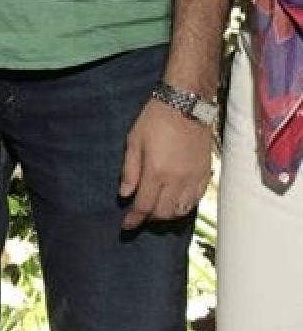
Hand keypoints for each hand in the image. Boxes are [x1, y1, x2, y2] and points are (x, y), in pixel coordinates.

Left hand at [118, 97, 213, 229]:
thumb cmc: (155, 120)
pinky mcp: (205, 174)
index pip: (144, 206)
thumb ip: (129, 171)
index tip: (126, 225)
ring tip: (156, 209)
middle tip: (140, 215)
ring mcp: (194, 178)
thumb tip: (125, 195)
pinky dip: (184, 206)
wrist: (186, 105)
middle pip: (163, 213)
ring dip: (167, 215)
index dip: (134, 219)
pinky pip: (196, 200)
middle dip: (149, 218)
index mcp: (156, 171)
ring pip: (181, 210)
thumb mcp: (133, 142)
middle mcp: (177, 179)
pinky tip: (175, 201)